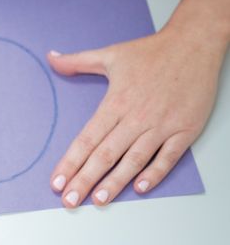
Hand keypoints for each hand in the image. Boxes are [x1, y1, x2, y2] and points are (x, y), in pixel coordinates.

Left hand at [48, 26, 224, 207]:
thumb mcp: (109, 54)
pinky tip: (140, 188)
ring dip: (115, 182)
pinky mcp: (184, 129)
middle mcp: (136, 117)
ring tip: (98, 200)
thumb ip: (77, 61)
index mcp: (116, 102)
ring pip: (133, 160)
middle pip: (105, 155)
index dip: (70, 162)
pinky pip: (168, 156)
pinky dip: (155, 173)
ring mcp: (161, 125)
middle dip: (84, 180)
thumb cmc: (151, 52)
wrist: (194, 43)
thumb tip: (51, 57)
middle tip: (69, 201)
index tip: (56, 181)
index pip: (87, 139)